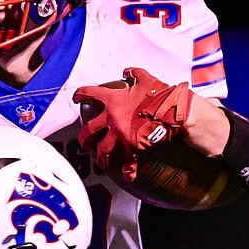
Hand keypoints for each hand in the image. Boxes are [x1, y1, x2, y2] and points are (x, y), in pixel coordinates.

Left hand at [72, 68, 191, 180]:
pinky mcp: (133, 146)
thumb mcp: (146, 79)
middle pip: (90, 130)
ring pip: (103, 149)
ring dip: (100, 157)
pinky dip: (129, 170)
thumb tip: (126, 71)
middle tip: (83, 143)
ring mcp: (121, 134)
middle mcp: (112, 118)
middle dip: (84, 138)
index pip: (91, 94)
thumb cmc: (159, 94)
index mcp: (113, 100)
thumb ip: (134, 74)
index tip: (76, 97)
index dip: (81, 94)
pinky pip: (128, 161)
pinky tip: (129, 177)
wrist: (172, 110)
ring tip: (100, 162)